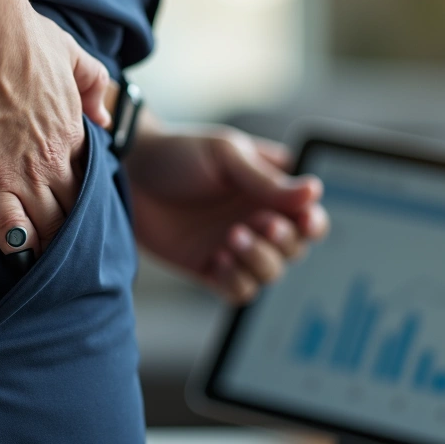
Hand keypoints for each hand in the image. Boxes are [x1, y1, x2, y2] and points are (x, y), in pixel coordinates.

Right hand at [0, 5, 112, 254]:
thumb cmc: (19, 37)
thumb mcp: (70, 52)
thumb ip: (93, 83)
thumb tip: (104, 115)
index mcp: (71, 132)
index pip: (84, 176)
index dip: (82, 197)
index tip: (80, 213)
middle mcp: (54, 161)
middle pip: (71, 209)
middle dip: (72, 232)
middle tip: (71, 256)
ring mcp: (24, 176)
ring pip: (47, 225)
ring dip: (50, 248)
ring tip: (50, 273)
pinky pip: (10, 230)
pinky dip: (17, 250)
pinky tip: (19, 267)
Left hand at [127, 120, 328, 302]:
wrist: (129, 172)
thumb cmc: (180, 153)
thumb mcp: (227, 156)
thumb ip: (268, 181)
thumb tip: (315, 192)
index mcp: (269, 191)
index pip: (310, 218)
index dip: (312, 224)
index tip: (301, 219)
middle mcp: (256, 221)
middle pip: (296, 250)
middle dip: (283, 241)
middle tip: (257, 222)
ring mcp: (233, 247)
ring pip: (271, 274)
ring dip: (259, 261)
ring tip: (231, 238)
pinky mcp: (208, 268)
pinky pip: (239, 291)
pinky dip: (236, 280)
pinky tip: (217, 259)